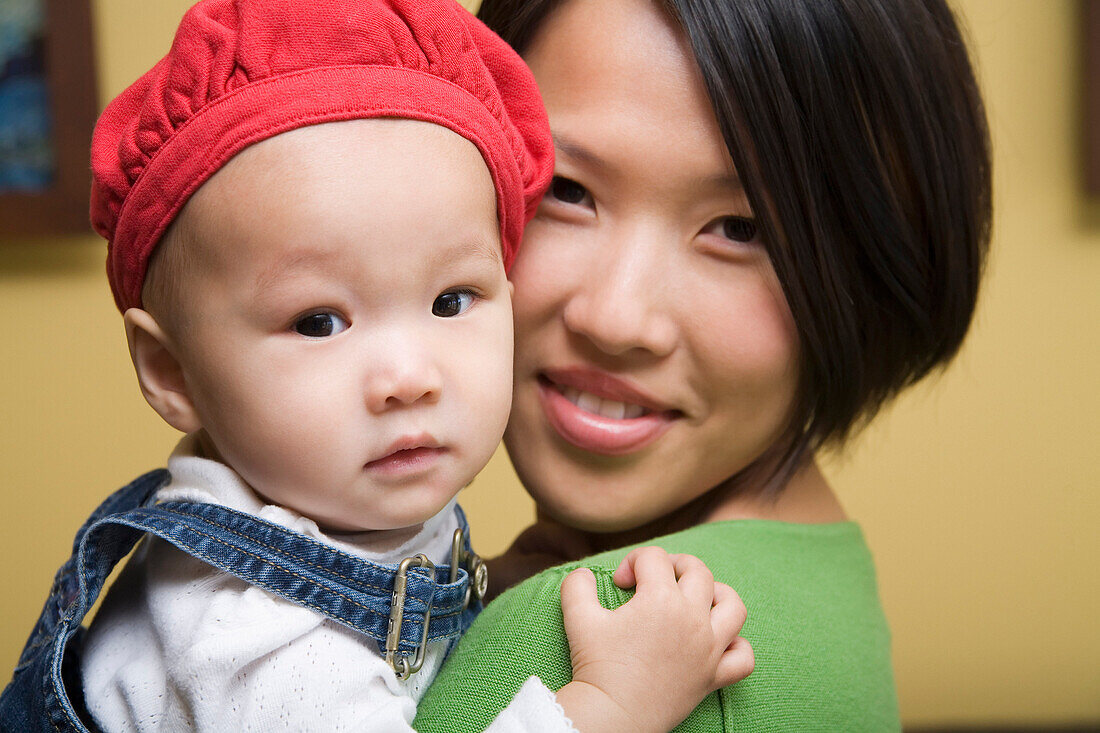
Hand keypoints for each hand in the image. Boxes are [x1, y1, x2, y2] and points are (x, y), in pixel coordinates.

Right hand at [554, 547, 752, 732]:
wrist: (612, 715)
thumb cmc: (597, 665)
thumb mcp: (578, 617)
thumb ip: (578, 585)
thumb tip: (584, 573)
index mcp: (661, 599)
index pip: (654, 558)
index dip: (633, 562)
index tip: (619, 584)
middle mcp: (692, 619)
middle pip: (699, 571)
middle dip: (675, 565)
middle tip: (655, 579)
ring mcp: (709, 649)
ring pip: (733, 606)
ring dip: (717, 594)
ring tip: (696, 599)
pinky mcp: (714, 677)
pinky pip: (743, 656)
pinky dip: (736, 645)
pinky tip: (716, 642)